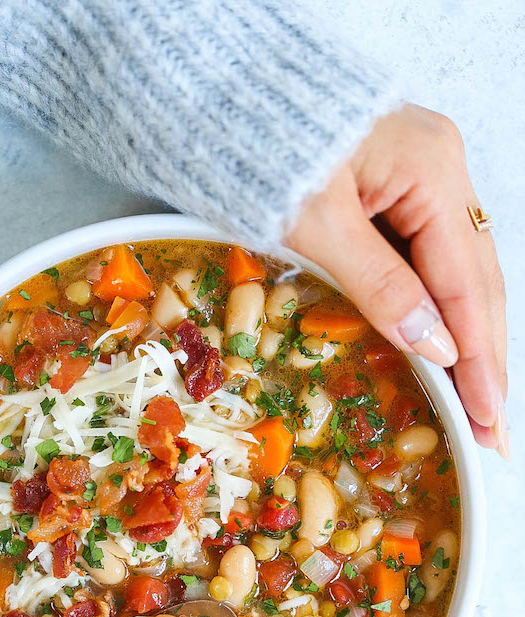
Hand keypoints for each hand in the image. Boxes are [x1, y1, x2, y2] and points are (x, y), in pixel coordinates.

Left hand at [286, 104, 506, 457]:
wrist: (216, 92)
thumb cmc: (254, 146)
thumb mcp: (315, 223)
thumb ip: (379, 284)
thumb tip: (435, 346)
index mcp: (431, 169)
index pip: (467, 284)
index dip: (478, 360)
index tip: (488, 420)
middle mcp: (440, 168)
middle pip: (476, 281)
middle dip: (484, 359)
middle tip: (492, 430)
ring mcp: (420, 175)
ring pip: (457, 272)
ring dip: (466, 340)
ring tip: (476, 402)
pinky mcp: (394, 186)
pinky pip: (429, 256)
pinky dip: (436, 308)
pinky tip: (441, 348)